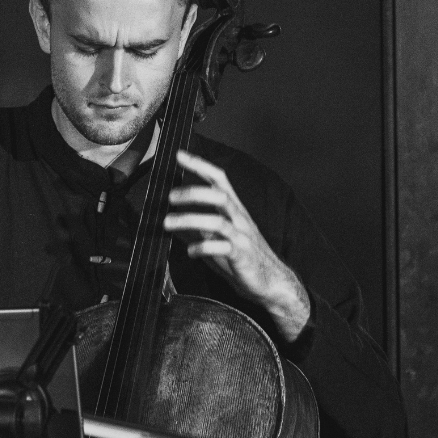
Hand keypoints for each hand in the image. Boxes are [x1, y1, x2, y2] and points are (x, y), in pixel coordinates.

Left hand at [163, 150, 310, 341]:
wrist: (270, 281)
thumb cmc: (240, 256)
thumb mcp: (216, 238)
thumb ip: (196, 227)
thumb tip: (168, 219)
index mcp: (234, 209)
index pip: (219, 179)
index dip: (200, 165)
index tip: (179, 155)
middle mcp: (240, 219)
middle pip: (219, 196)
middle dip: (193, 192)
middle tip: (169, 196)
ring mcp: (242, 237)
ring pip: (217, 222)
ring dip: (189, 220)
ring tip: (167, 223)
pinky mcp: (242, 256)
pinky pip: (222, 248)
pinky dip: (203, 247)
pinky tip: (189, 252)